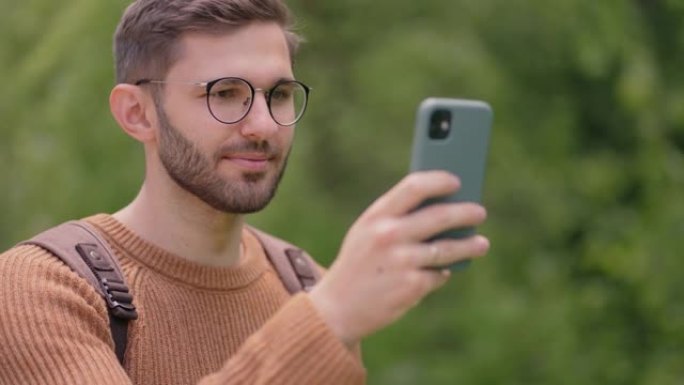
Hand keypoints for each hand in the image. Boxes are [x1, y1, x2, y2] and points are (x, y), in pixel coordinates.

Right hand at [308, 171, 489, 347]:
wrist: (338, 307)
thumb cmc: (359, 264)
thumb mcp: (366, 233)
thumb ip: (396, 217)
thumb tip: (443, 207)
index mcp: (376, 216)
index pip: (414, 186)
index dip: (439, 181)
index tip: (456, 182)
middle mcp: (389, 235)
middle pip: (440, 216)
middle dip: (465, 213)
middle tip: (479, 213)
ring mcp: (402, 261)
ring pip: (448, 248)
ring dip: (469, 246)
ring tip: (481, 244)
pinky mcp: (412, 286)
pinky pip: (439, 275)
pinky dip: (442, 273)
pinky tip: (442, 272)